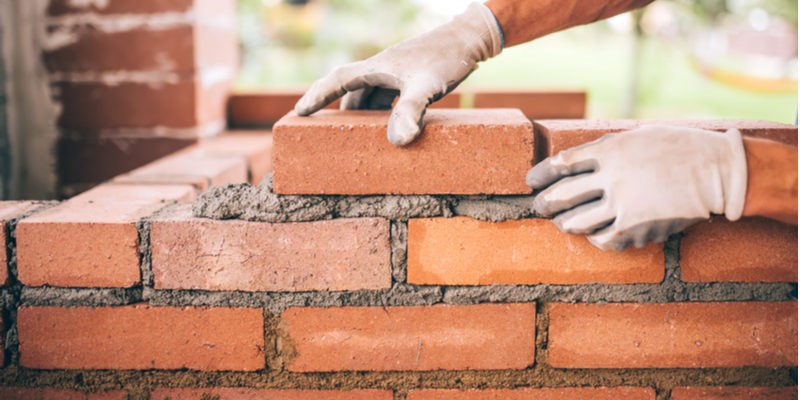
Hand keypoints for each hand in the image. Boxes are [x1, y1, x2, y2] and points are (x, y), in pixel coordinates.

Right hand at [294, 2, 501, 145]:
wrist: (470, 39)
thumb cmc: (447, 58)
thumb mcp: (427, 86)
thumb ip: (410, 111)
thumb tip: (398, 141)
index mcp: (376, 68)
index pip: (337, 80)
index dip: (316, 96)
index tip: (298, 112)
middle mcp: (381, 69)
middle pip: (350, 91)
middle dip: (336, 111)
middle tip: (323, 133)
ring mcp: (395, 73)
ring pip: (368, 96)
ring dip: (360, 114)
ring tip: (355, 138)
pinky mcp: (410, 77)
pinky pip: (386, 97)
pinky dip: (381, 112)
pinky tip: (389, 127)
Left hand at [527, 126, 747, 250]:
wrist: (717, 172)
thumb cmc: (678, 148)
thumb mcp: (637, 136)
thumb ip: (606, 149)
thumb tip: (574, 161)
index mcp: (610, 151)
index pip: (561, 164)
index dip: (541, 174)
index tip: (531, 181)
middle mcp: (612, 178)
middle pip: (561, 196)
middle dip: (544, 204)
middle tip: (539, 206)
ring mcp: (623, 206)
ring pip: (576, 223)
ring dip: (564, 224)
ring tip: (563, 223)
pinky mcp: (637, 229)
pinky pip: (602, 240)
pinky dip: (594, 238)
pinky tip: (594, 234)